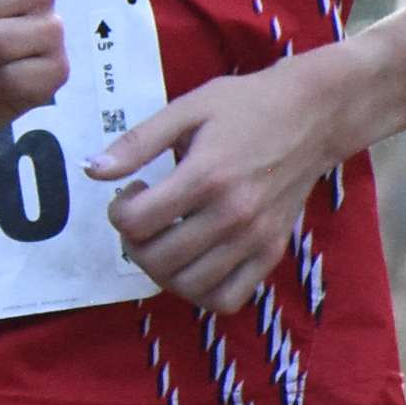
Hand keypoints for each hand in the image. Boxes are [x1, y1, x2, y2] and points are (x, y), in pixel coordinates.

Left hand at [87, 51, 350, 312]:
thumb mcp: (186, 109)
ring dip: (162, 270)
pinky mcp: (272, 252)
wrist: (313, 115)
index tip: (131, 191)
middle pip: (157, 260)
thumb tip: (92, 170)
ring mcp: (255, 239)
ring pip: (188, 286)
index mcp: (206, 176)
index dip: (118, 210)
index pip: (136, 222)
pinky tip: (195, 261)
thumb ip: (137, 142)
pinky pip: (228, 299)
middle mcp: (232, 215)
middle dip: (134, 242)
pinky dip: (201, 291)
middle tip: (143, 217)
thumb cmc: (246, 105)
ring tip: (166, 239)